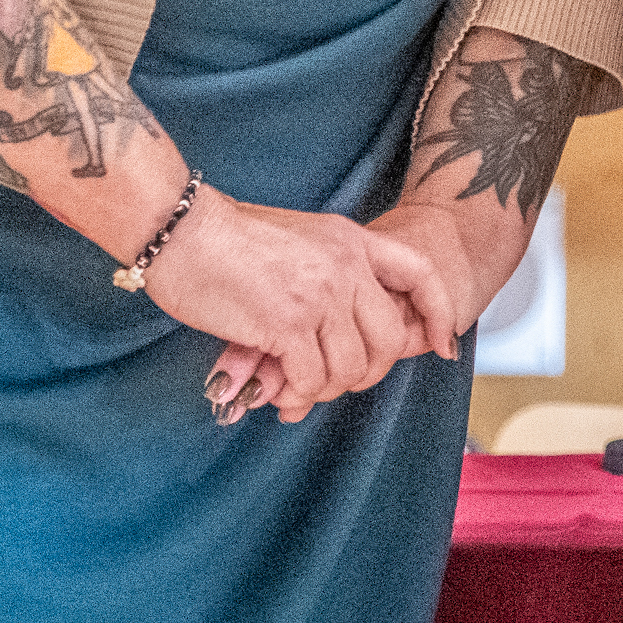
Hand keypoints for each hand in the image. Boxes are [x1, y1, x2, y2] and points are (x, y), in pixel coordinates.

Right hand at [207, 193, 530, 428]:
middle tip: (333, 383)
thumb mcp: (300, 240)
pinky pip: (311, 379)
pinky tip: (276, 389)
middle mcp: (346, 266)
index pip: (420, 274)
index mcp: (353, 240)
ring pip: (350, 369)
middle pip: (390, 340)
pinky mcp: (288, 323)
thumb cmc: (227, 240)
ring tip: (295, 387)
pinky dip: (295, 393)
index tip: (441, 345)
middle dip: (367, 374)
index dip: (438, 314)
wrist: (182, 230)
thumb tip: (340, 329)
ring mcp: (321, 295)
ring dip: (323, 389)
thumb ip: (329, 273)